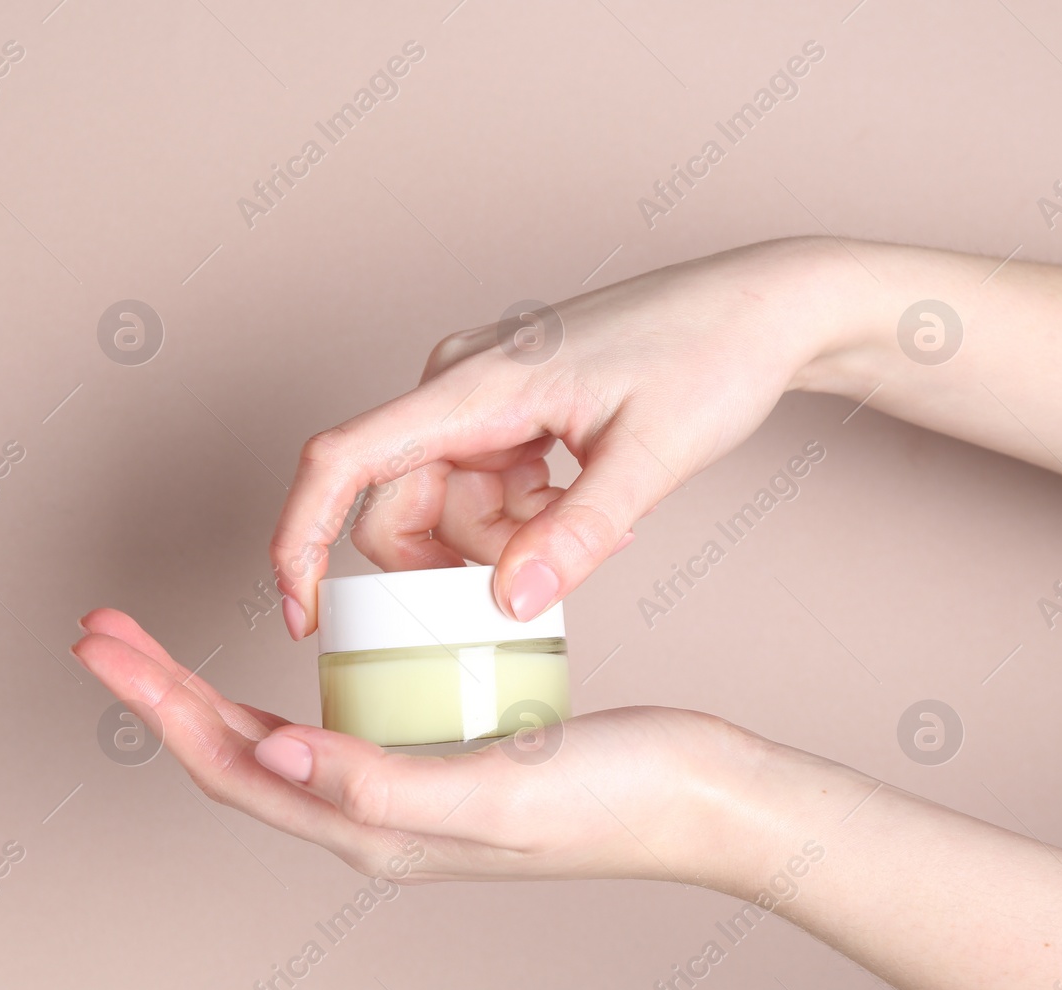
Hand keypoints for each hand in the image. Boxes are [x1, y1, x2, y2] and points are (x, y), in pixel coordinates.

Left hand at [73, 608, 784, 891]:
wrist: (697, 797)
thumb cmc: (610, 797)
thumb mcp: (492, 792)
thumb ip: (379, 785)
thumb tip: (269, 755)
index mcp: (371, 830)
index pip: (230, 764)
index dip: (158, 702)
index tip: (102, 641)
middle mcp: (371, 819)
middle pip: (231, 753)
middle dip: (158, 692)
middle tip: (101, 630)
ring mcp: (399, 793)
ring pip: (270, 741)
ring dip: (202, 691)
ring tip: (156, 645)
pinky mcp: (431, 760)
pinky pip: (330, 726)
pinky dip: (277, 690)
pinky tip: (281, 658)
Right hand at [270, 235, 864, 634]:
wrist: (761, 307)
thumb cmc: (711, 355)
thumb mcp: (652, 456)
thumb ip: (578, 534)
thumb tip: (510, 605)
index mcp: (474, 386)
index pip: (342, 461)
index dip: (300, 539)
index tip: (300, 611)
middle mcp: (457, 385)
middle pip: (397, 505)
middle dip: (457, 560)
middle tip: (545, 571)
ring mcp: (478, 398)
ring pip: (442, 507)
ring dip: (500, 541)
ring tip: (593, 523)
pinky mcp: (504, 412)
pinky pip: (477, 490)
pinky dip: (520, 519)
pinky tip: (583, 499)